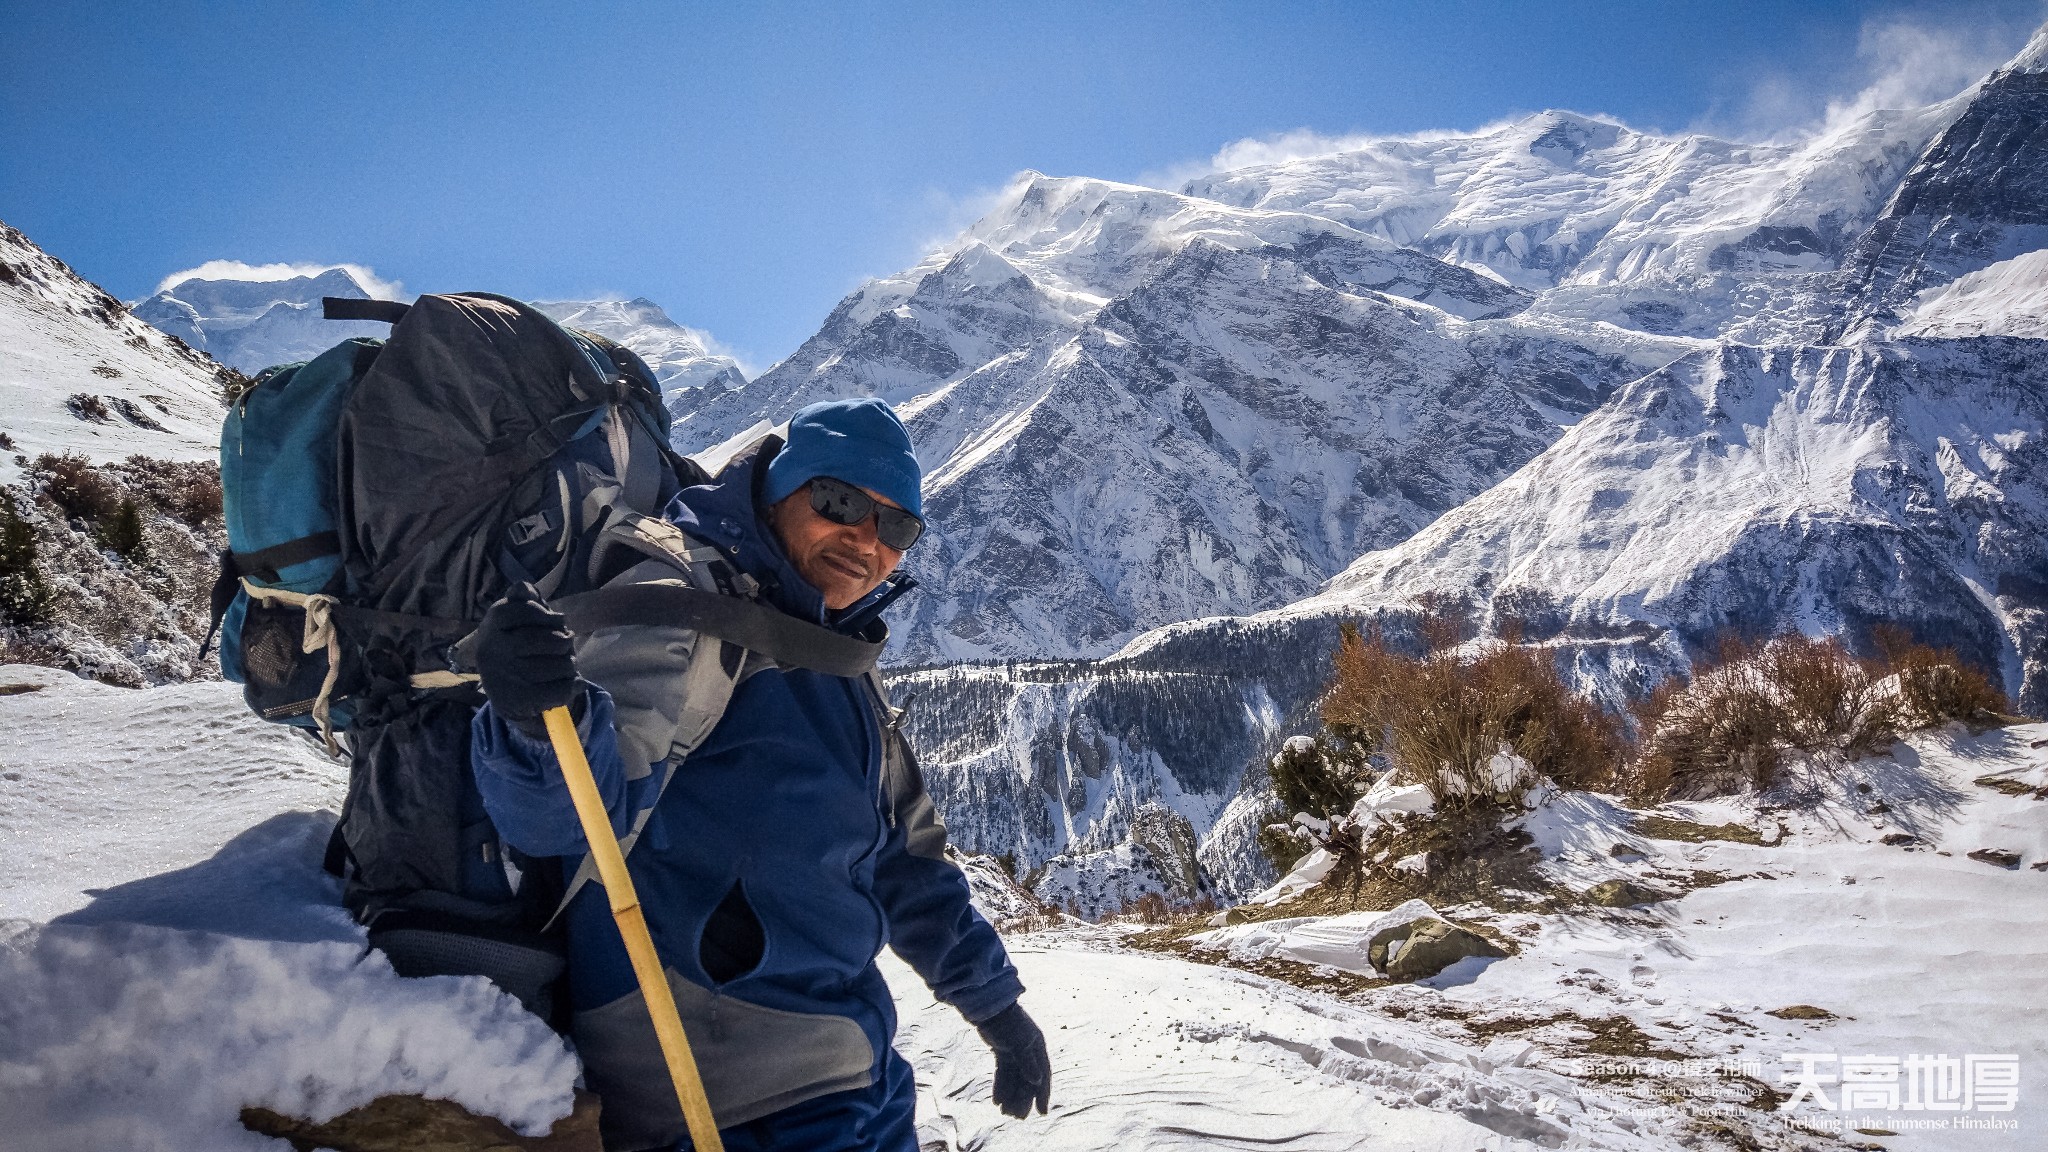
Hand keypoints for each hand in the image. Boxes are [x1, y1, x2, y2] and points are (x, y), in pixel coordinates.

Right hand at [475, 582, 579, 733]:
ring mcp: (504, 676)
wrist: (505, 692)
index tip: (558, 621)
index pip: (525, 611)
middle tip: (567, 642)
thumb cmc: (516, 644)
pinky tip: (575, 682)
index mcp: (492, 624)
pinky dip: (573, 685)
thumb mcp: (516, 619)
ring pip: (559, 665)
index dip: (548, 616)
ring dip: (571, 663)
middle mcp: (493, 649)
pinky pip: (559, 689)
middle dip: (565, 641)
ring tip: (567, 663)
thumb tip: (524, 588)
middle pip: (548, 640)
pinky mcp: (518, 699)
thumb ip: (523, 600)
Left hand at [975, 1002, 1049, 1117]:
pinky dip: (1001, 1086)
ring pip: (1014, 1079)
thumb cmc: (1008, 1022)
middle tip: (1018, 1117)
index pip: (1043, 1075)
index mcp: (1038, 1047)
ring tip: (1005, 1112)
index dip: (1043, 1095)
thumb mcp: (1019, 1042)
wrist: (988, 1007)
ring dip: (1011, 1095)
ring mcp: (1015, 1051)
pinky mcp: (1002, 1051)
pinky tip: (996, 1100)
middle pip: (1027, 1080)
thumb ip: (1028, 1062)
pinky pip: (1003, 1073)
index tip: (1042, 1112)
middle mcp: (1028, 1051)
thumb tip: (1037, 1081)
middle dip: (1023, 1099)